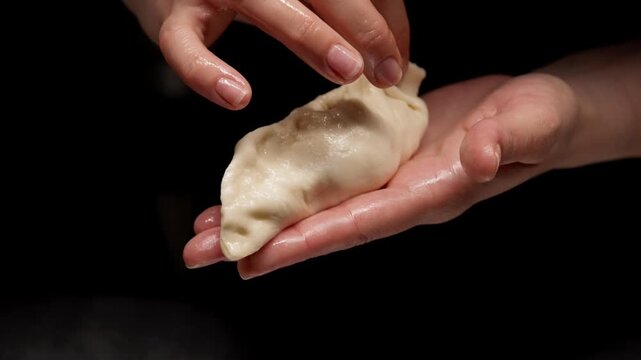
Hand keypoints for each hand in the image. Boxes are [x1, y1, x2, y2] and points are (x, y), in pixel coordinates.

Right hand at [124, 0, 407, 109]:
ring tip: (346, 70)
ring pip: (264, 5)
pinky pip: (183, 46)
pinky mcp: (170, 15)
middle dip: (362, 26)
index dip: (383, 17)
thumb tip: (393, 54)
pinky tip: (238, 96)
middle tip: (387, 70)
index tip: (397, 60)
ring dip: (309, 35)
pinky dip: (206, 72)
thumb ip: (340, 14)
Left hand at [183, 72, 579, 277]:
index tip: (253, 258)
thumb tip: (480, 157)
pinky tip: (260, 177)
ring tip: (212, 223)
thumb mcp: (529, 124)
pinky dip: (289, 178)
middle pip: (320, 224)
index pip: (356, 225)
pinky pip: (327, 170)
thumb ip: (504, 143)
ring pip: (315, 201)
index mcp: (427, 195)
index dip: (304, 243)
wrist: (538, 111)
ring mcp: (386, 175)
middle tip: (203, 251)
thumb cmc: (541, 120)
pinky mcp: (381, 151)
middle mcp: (397, 194)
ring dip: (264, 212)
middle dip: (261, 239)